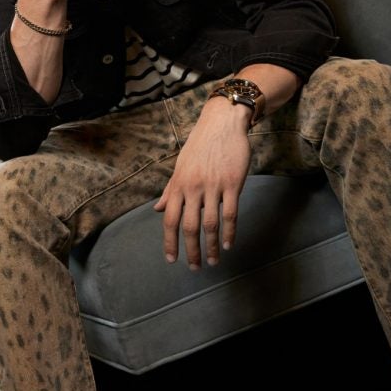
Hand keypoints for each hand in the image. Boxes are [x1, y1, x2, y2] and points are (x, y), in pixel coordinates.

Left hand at [154, 100, 251, 269]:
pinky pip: (230, 213)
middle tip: (195, 268)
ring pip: (211, 224)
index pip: (170, 220)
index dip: (170, 242)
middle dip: (191, 251)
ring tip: (214, 260)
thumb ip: (170, 190)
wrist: (222, 122)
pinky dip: (230, 232)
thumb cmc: (200, 144)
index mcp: (178, 184)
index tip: (172, 259)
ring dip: (212, 246)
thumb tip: (158, 210)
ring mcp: (213, 186)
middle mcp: (193, 187)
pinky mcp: (232, 183)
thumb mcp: (181, 166)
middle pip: (189, 226)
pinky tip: (229, 244)